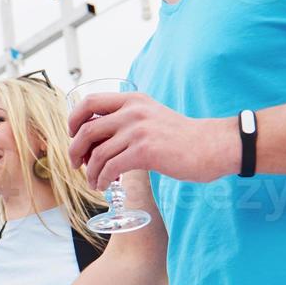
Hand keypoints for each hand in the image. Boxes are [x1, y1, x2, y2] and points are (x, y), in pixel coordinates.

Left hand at [67, 91, 235, 189]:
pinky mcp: (144, 152)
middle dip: (75, 150)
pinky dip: (102, 179)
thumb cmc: (181, 136)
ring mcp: (138, 131)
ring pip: (97, 153)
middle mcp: (133, 111)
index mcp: (132, 99)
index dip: (74, 119)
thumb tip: (96, 137)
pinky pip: (110, 168)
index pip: (89, 102)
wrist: (212, 145)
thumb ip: (127, 119)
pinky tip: (105, 185)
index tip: (73, 135)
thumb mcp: (151, 116)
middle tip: (76, 164)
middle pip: (87, 130)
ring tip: (94, 181)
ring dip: (90, 172)